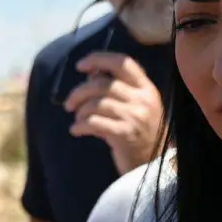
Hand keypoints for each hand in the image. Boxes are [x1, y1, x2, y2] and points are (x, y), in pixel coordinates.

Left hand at [64, 52, 164, 174]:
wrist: (153, 162)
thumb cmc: (139, 131)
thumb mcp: (135, 106)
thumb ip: (117, 89)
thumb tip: (90, 73)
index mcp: (146, 87)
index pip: (122, 63)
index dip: (99, 59)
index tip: (80, 65)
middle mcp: (142, 99)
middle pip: (103, 84)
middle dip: (79, 92)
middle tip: (68, 104)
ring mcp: (135, 116)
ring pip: (96, 104)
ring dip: (80, 112)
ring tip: (77, 120)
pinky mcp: (125, 134)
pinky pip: (94, 123)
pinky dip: (80, 126)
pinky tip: (76, 130)